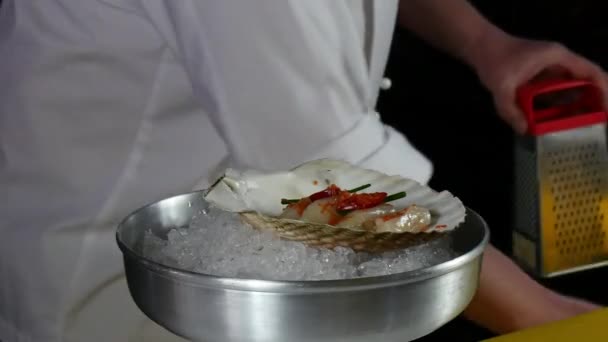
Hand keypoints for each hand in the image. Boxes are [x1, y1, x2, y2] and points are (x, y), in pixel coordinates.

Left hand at [469, 32, 607, 133]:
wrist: (481, 48)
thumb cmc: (494, 60)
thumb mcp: (500, 86)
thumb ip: (510, 110)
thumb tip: (523, 130)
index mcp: (558, 58)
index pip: (591, 73)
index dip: (603, 92)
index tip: (604, 112)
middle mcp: (559, 62)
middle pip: (585, 81)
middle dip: (591, 102)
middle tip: (593, 124)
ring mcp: (550, 69)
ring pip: (570, 89)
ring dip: (574, 106)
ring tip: (578, 127)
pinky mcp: (540, 77)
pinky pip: (555, 92)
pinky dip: (558, 105)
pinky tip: (556, 121)